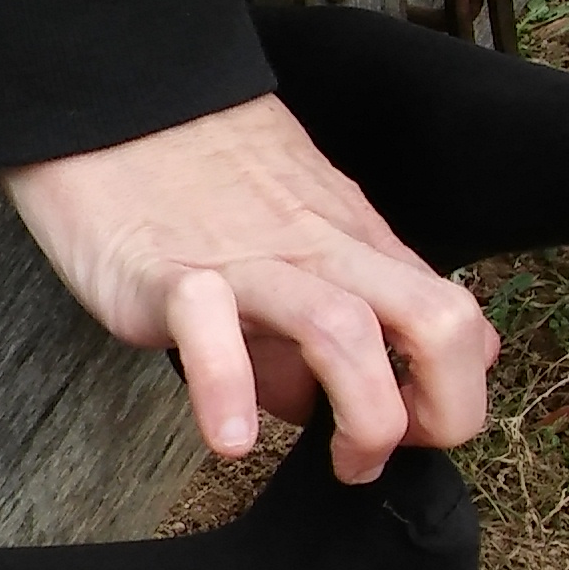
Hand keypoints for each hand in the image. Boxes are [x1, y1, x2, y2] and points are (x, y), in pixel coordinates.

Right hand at [2, 93, 498, 482]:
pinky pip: (211, 328)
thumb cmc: (198, 183)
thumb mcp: (298, 238)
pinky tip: (229, 439)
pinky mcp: (170, 274)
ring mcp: (250, 262)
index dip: (454, 395)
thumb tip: (352, 404)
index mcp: (355, 247)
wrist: (113, 106)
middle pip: (436, 323)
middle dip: (444, 413)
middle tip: (388, 455)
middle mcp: (321, 253)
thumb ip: (336, 317)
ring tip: (336, 464)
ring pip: (346, 331)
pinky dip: (227, 391)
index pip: (455, 319)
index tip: (410, 436)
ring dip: (365, 418)